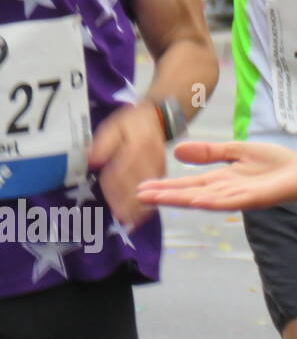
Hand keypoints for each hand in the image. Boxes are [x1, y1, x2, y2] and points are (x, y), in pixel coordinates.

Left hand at [87, 103, 165, 230]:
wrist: (157, 116)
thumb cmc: (129, 124)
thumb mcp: (112, 126)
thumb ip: (103, 143)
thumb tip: (92, 161)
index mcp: (136, 144)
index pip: (122, 170)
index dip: (115, 190)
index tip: (111, 206)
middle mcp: (150, 156)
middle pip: (138, 182)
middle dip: (130, 202)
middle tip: (123, 221)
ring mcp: (159, 163)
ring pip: (149, 186)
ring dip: (141, 205)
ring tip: (133, 222)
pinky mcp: (163, 168)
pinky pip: (157, 186)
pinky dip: (151, 200)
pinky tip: (144, 212)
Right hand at [138, 140, 296, 212]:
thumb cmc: (274, 164)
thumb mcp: (237, 151)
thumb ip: (210, 152)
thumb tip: (177, 150)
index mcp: (220, 180)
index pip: (187, 185)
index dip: (165, 186)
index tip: (140, 187)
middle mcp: (224, 192)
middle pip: (189, 194)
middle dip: (164, 195)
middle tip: (137, 196)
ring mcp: (238, 197)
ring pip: (203, 199)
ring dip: (180, 200)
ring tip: (155, 198)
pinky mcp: (253, 199)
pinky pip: (229, 201)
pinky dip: (211, 201)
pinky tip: (194, 200)